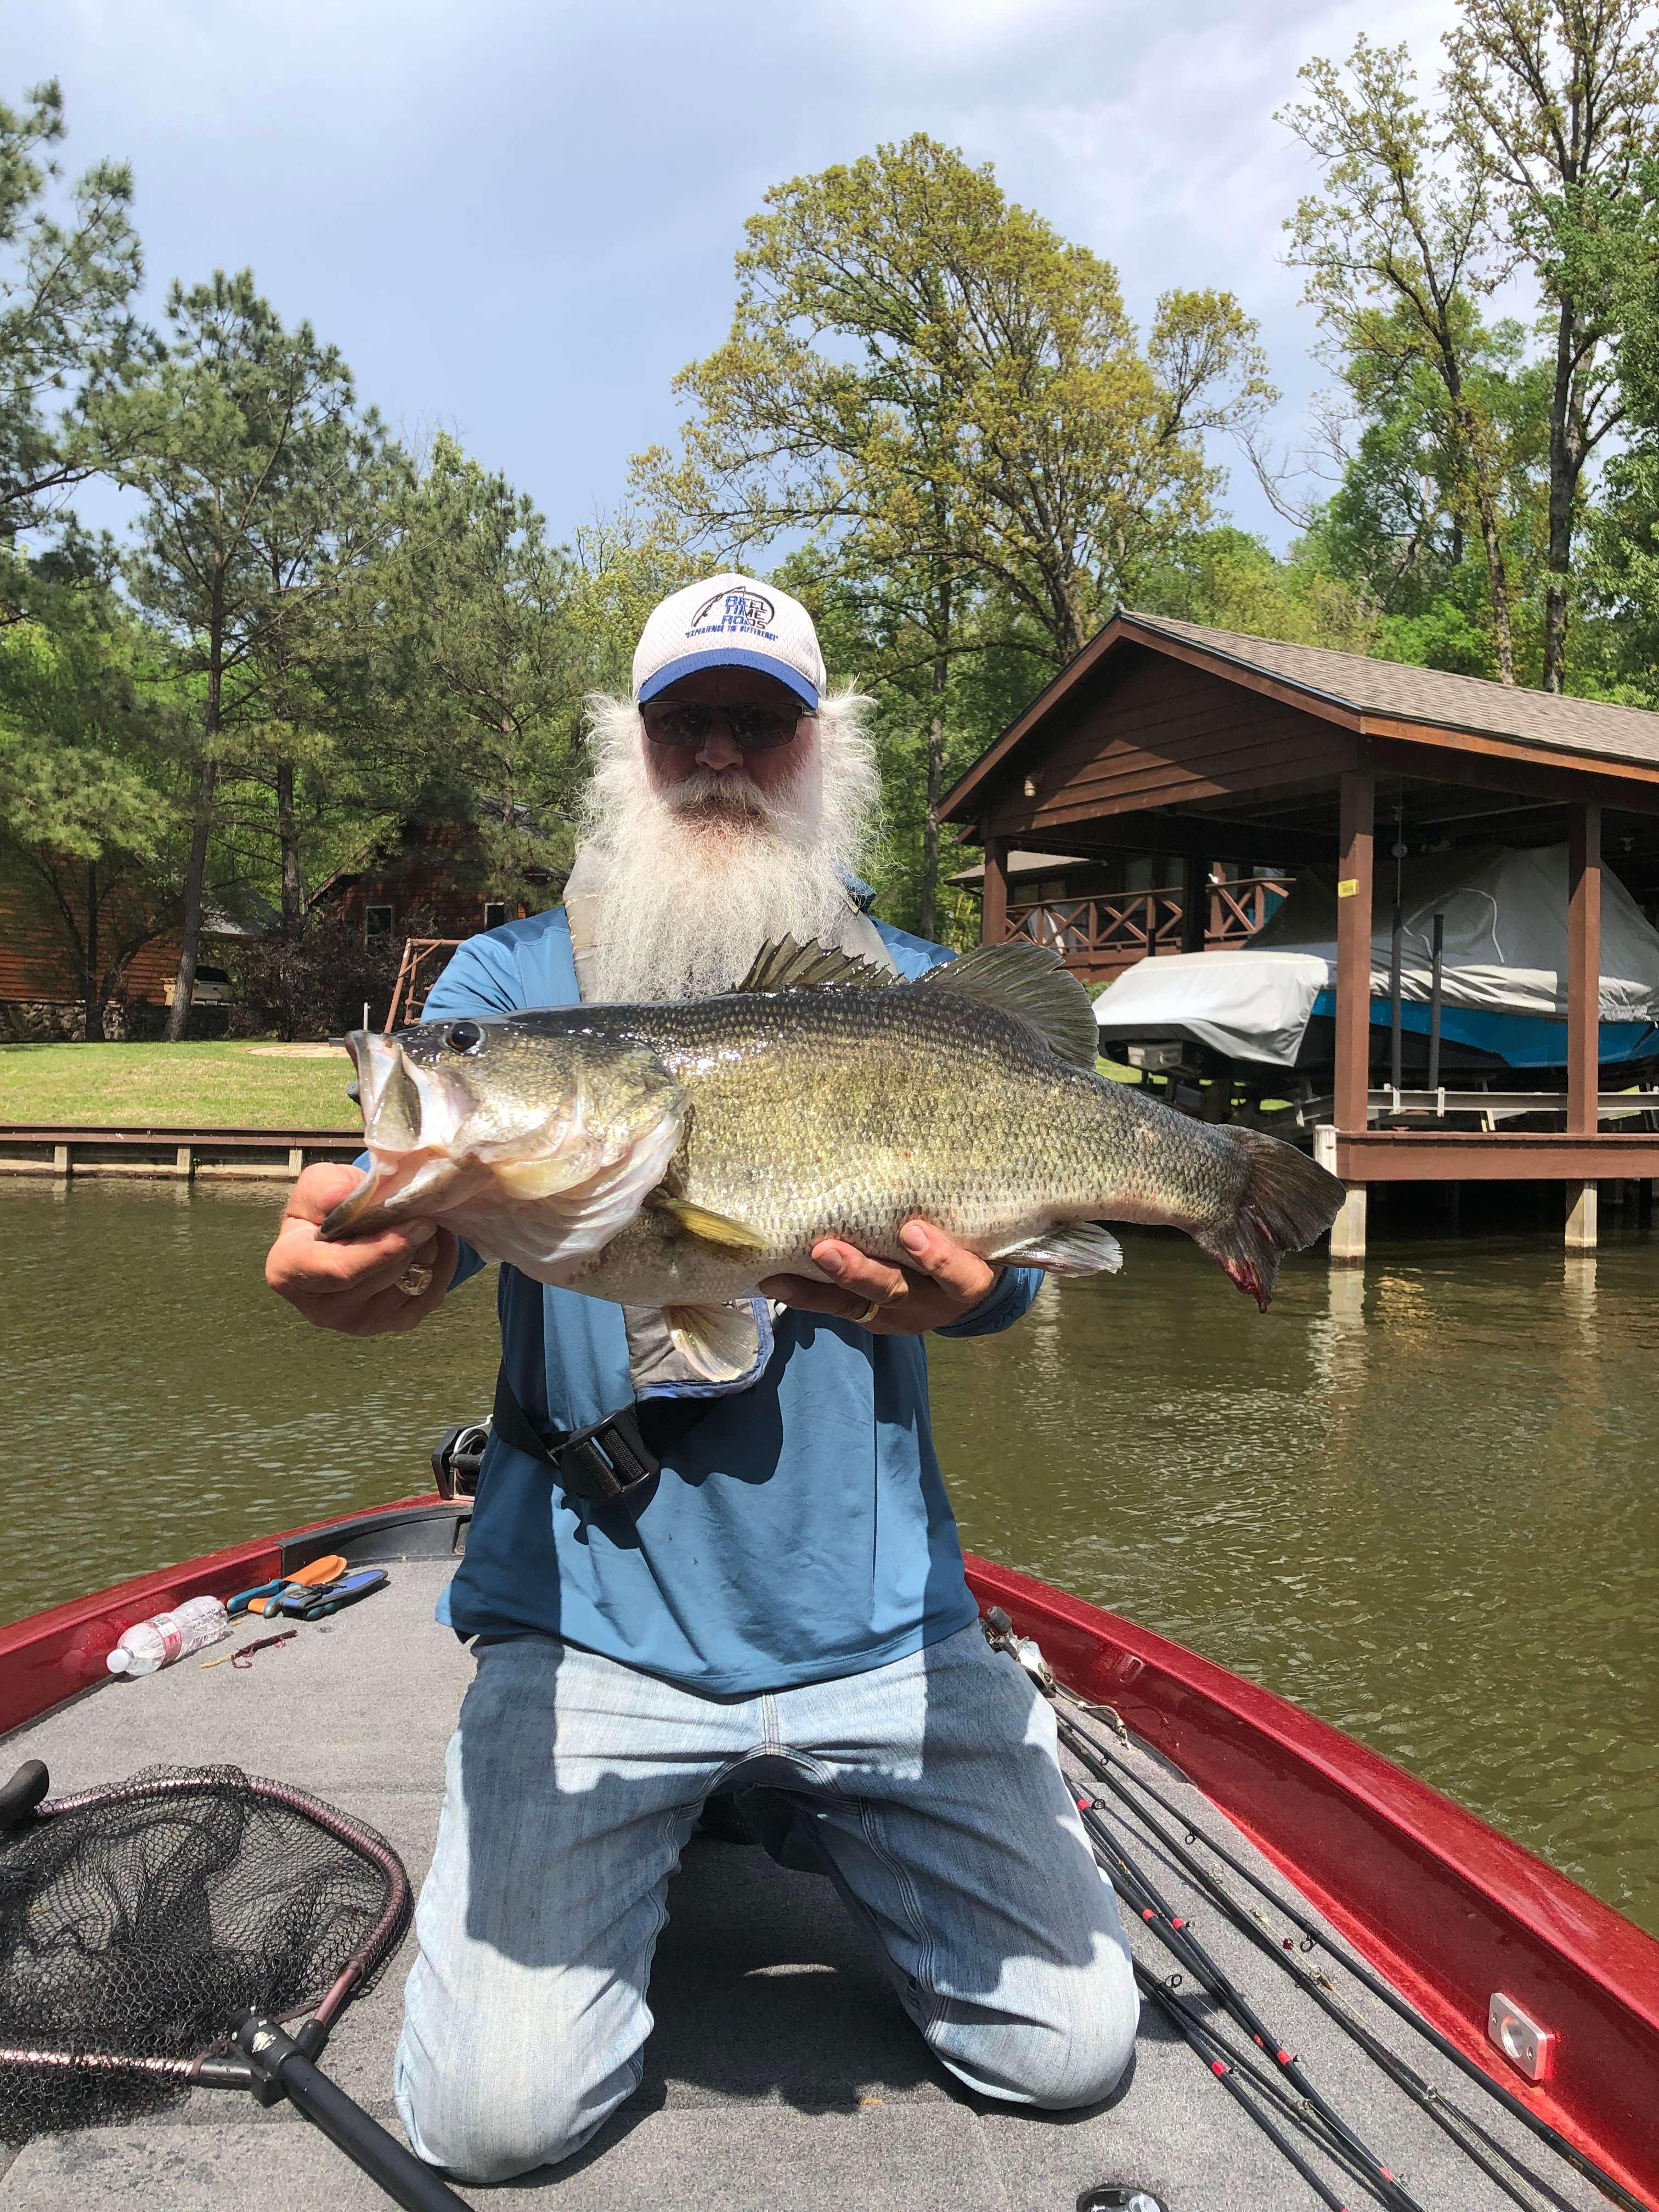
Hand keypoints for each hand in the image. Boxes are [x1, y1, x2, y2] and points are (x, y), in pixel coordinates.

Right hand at [265, 1163, 458, 1336]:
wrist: (342, 1231)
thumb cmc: (325, 1206)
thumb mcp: (319, 1184)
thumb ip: (327, 1189)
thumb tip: (344, 1198)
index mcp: (290, 1271)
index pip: (340, 1270)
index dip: (382, 1249)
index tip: (417, 1223)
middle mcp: (320, 1309)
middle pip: (383, 1277)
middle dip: (412, 1241)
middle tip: (424, 1212)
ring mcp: (358, 1323)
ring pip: (410, 1285)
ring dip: (428, 1250)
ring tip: (424, 1223)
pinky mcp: (392, 1325)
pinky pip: (430, 1295)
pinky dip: (441, 1265)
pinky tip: (437, 1241)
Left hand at [760, 1220, 1003, 1337]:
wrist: (967, 1289)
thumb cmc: (970, 1240)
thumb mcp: (972, 1229)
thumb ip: (948, 1207)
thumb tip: (908, 1149)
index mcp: (969, 1280)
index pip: (962, 1276)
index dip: (939, 1258)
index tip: (913, 1230)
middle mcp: (933, 1303)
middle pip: (897, 1290)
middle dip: (860, 1271)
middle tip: (826, 1249)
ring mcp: (899, 1316)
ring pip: (859, 1303)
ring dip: (819, 1287)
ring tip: (780, 1274)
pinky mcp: (872, 1320)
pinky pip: (837, 1309)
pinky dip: (805, 1295)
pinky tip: (773, 1280)